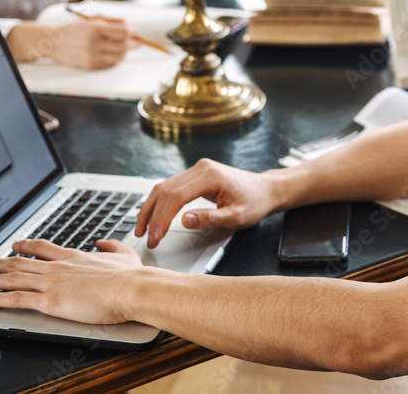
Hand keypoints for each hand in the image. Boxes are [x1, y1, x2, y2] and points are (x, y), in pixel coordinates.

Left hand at [0, 238, 140, 323]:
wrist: (131, 288)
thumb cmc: (131, 277)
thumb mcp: (124, 254)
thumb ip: (112, 247)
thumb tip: (104, 242)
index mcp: (74, 257)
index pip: (43, 248)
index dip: (26, 246)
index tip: (15, 245)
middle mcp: (58, 267)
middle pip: (20, 262)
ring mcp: (52, 282)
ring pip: (13, 278)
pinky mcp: (50, 300)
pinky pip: (16, 299)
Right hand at [8, 19, 138, 69]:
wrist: (53, 41)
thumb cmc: (75, 28)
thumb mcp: (93, 19)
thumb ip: (114, 22)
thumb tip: (133, 29)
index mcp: (95, 29)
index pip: (124, 32)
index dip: (133, 33)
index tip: (135, 33)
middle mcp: (94, 43)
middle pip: (124, 45)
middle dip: (132, 43)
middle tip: (133, 41)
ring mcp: (92, 56)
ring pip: (120, 56)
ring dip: (124, 51)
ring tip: (118, 46)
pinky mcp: (90, 65)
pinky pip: (111, 63)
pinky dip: (115, 58)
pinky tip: (109, 52)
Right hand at [136, 159, 275, 248]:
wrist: (265, 190)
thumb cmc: (254, 202)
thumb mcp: (236, 216)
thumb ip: (210, 218)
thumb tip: (184, 220)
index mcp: (209, 176)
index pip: (176, 197)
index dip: (162, 218)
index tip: (156, 236)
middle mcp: (200, 169)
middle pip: (165, 191)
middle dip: (152, 216)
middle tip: (147, 239)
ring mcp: (196, 170)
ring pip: (164, 187)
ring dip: (151, 208)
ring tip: (142, 229)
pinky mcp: (195, 176)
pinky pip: (170, 187)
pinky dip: (159, 202)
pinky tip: (152, 215)